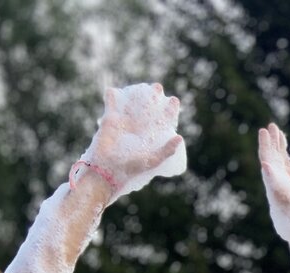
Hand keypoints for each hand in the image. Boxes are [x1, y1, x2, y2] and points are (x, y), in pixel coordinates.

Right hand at [84, 83, 185, 198]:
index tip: (174, 100)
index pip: (162, 120)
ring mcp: (124, 123)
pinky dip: (111, 97)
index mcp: (150, 137)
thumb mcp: (152, 160)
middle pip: (148, 109)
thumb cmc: (131, 167)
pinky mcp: (110, 121)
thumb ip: (166, 150)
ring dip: (137, 94)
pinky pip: (111, 105)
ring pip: (132, 105)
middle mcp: (138, 129)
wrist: (109, 169)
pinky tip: (113, 90)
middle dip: (154, 97)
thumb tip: (180, 137)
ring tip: (143, 86)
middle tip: (158, 87)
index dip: (169, 110)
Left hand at [259, 123, 289, 257]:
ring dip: (283, 145)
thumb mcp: (278, 196)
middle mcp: (281, 177)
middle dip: (273, 140)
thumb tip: (264, 163)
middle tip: (271, 126)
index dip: (265, 143)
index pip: (267, 157)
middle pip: (274, 154)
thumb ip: (271, 180)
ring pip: (286, 158)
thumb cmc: (288, 215)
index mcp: (274, 178)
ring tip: (280, 132)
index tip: (264, 130)